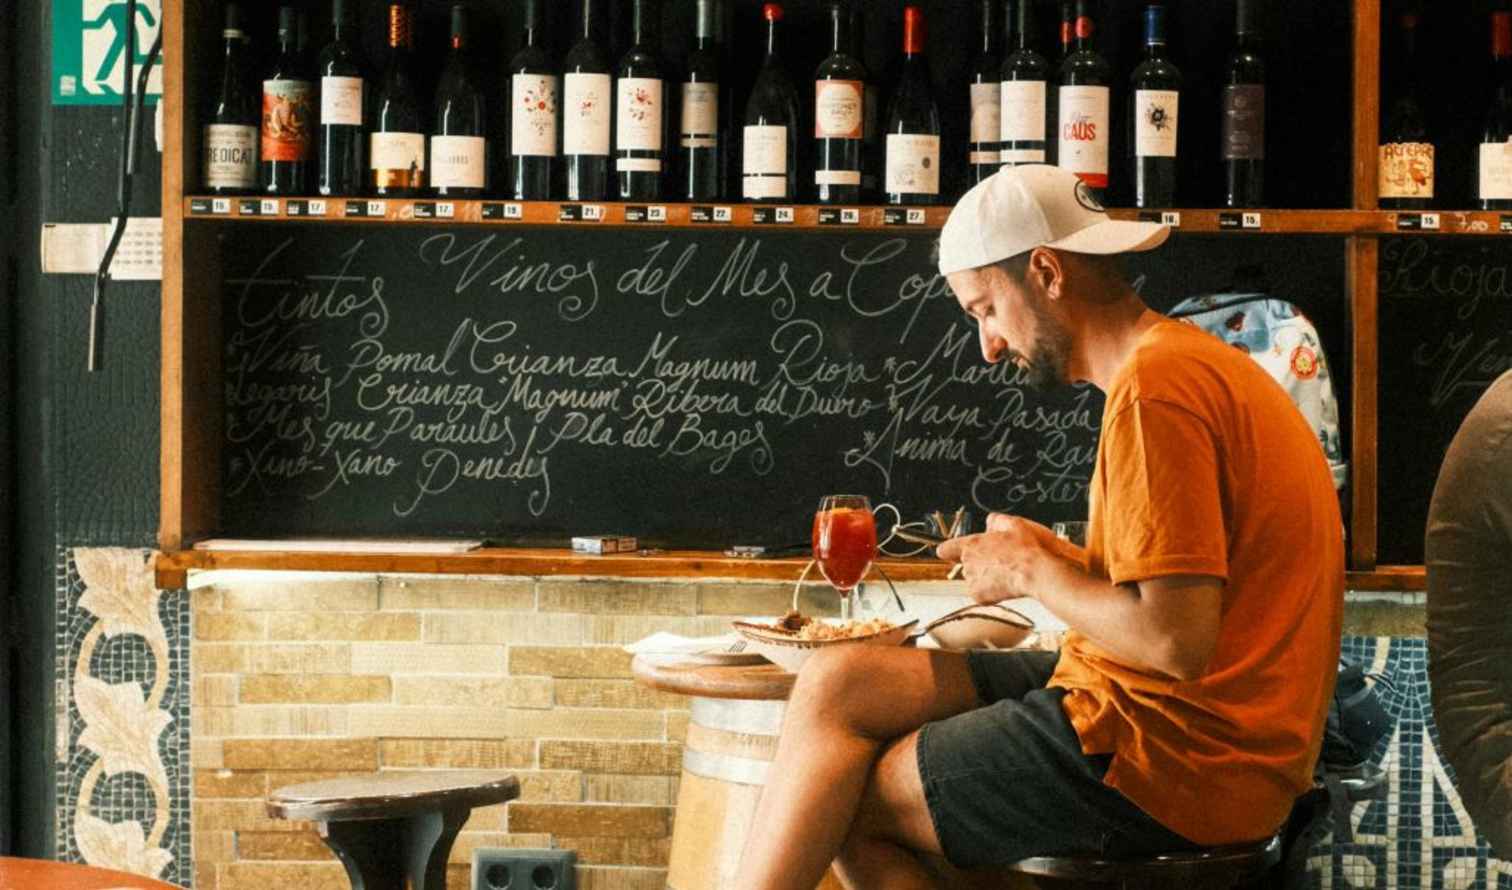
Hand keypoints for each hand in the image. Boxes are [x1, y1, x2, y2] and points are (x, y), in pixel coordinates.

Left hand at [936, 513, 1072, 604]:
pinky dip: (990, 591)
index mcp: (972, 545)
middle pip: (966, 564)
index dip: (948, 550)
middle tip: (998, 561)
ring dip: (985, 577)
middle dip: (978, 563)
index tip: (946, 551)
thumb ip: (996, 521)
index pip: (947, 548)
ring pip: (974, 578)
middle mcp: (968, 563)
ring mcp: (972, 581)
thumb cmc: (1026, 549)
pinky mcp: (979, 596)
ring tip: (1005, 572)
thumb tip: (990, 521)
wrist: (1035, 573)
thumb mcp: (1013, 524)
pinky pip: (981, 593)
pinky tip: (1005, 584)